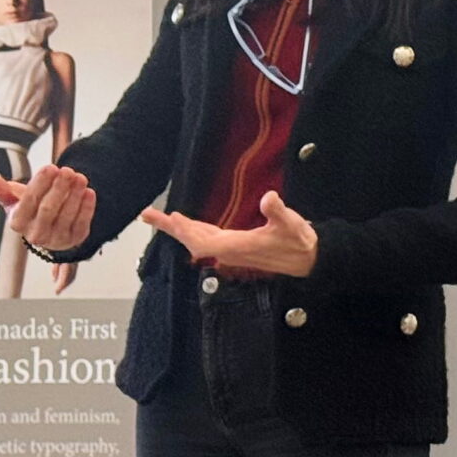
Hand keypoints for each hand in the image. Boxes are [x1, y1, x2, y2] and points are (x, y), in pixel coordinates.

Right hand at [0, 166, 93, 294]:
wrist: (51, 225)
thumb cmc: (30, 207)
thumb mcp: (13, 196)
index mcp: (18, 222)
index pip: (29, 202)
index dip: (40, 184)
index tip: (50, 167)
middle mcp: (36, 234)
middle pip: (48, 209)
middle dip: (59, 188)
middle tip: (67, 170)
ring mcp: (57, 239)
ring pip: (67, 215)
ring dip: (74, 194)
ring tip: (79, 176)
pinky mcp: (75, 239)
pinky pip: (82, 223)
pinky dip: (87, 207)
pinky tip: (88, 191)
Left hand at [140, 192, 318, 278]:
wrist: (308, 259)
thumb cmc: (299, 241)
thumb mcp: (291, 224)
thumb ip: (278, 212)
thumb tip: (269, 197)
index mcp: (238, 247)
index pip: (204, 241)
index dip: (186, 230)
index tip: (171, 218)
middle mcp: (230, 251)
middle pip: (194, 241)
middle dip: (171, 228)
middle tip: (148, 215)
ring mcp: (232, 250)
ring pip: (199, 240)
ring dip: (179, 229)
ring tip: (160, 217)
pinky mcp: (236, 247)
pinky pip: (207, 240)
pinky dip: (193, 231)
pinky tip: (187, 225)